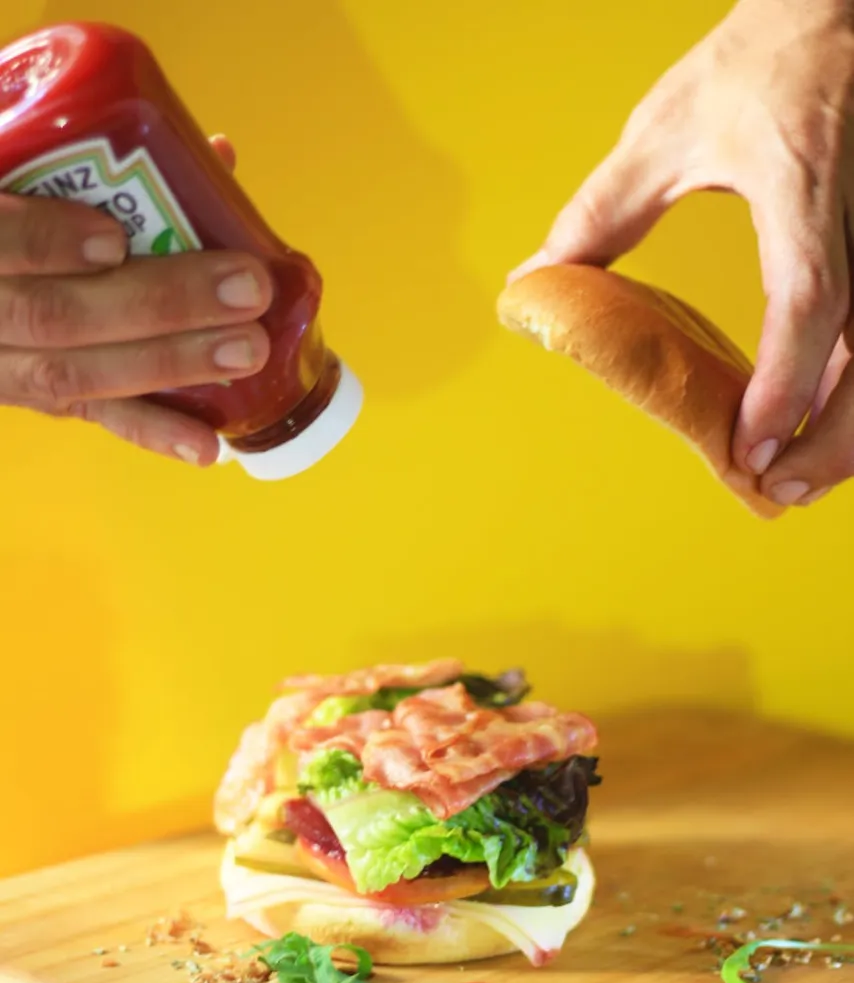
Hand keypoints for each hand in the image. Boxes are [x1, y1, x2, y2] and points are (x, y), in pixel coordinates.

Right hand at [0, 136, 271, 465]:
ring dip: (168, 364)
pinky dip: (150, 431)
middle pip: (52, 315)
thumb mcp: (19, 158)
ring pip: (72, 373)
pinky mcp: (29, 394)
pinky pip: (87, 415)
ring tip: (248, 351)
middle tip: (245, 289)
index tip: (111, 240)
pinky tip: (208, 445)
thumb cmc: (13, 198)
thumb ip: (77, 152)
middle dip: (155, 305)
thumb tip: (217, 154)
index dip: (42, 242)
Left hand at [510, 0, 853, 507]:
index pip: (812, 299)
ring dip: (849, 429)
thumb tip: (538, 277)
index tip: (752, 444)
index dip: (787, 380)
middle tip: (778, 490)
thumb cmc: (761, 64)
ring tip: (797, 482)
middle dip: (830, 435)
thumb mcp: (669, 131)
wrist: (841, 13)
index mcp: (806, 191)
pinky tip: (823, 429)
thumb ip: (604, 212)